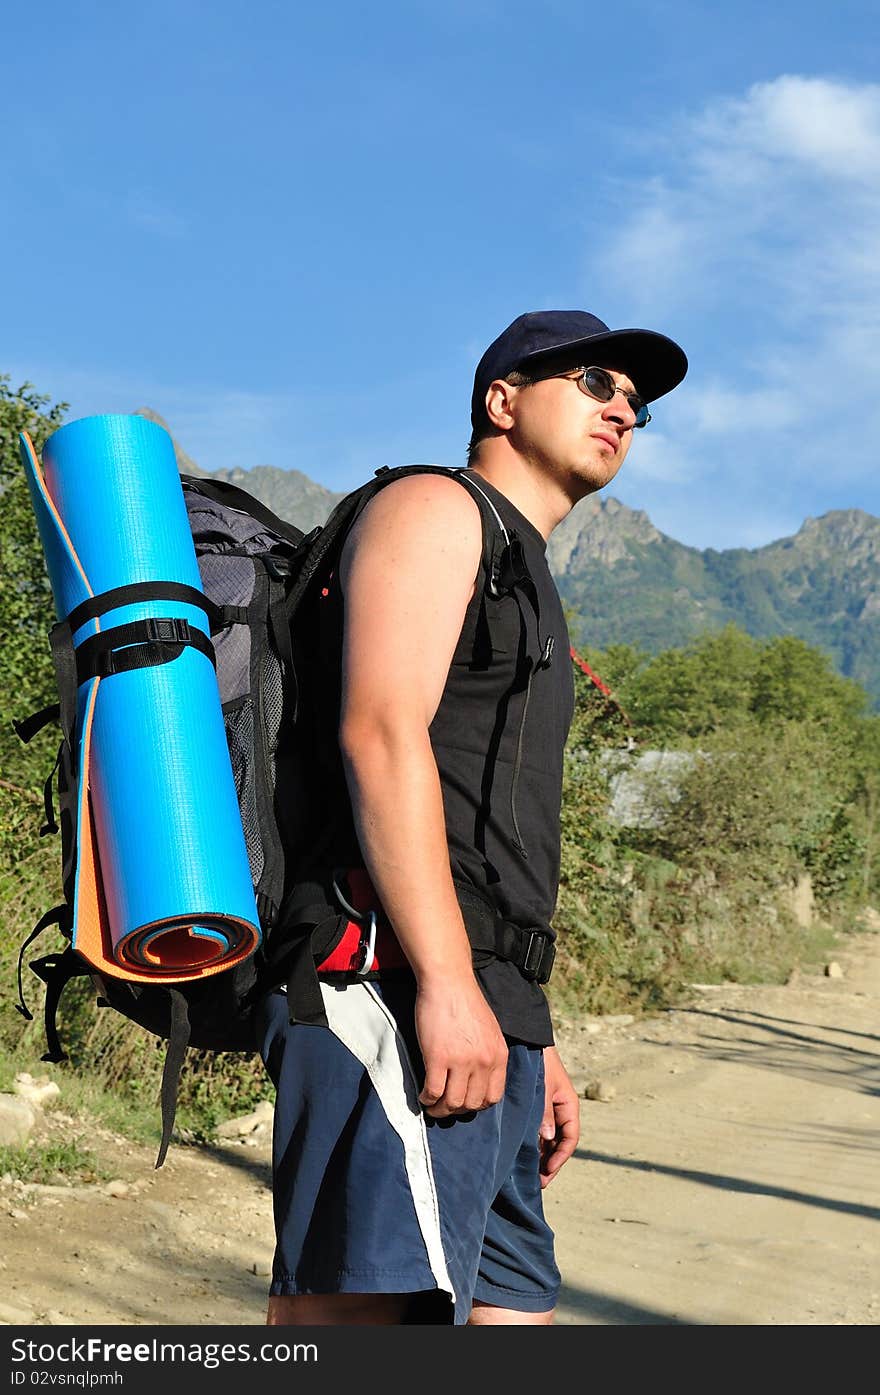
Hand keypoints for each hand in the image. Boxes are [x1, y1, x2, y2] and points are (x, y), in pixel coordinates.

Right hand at [415, 976, 508, 1118]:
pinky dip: (426, 1099)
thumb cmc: (465, 1002)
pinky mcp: (438, 1057)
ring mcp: (461, 1061)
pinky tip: (423, 1095)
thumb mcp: (489, 1031)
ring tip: (431, 1105)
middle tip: (444, 1106)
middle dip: (457, 1111)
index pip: (493, 1097)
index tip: (464, 1102)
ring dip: (440, 1109)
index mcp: (498, 1056)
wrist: (448, 982)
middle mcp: (484, 1062)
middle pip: (472, 1104)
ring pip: (452, 1103)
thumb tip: (477, 1078)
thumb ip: (488, 1055)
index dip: (476, 1105)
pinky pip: (433, 1091)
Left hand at [538, 1045, 579, 1187]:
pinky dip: (532, 1142)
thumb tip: (548, 1138)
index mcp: (568, 1104)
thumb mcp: (543, 1086)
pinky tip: (520, 1153)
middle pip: (559, 1142)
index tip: (546, 1173)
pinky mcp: (535, 1105)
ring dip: (540, 1155)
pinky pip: (537, 1128)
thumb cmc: (537, 1060)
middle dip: (549, 1162)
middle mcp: (560, 1109)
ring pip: (547, 1137)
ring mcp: (548, 1107)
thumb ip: (544, 1111)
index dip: (560, 1158)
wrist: (526, 1038)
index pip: (570, 1138)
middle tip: (536, 1181)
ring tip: (527, 1173)